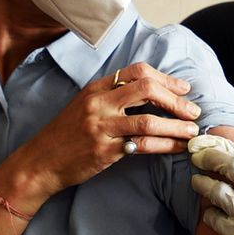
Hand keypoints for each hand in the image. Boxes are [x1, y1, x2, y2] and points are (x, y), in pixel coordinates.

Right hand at [20, 62, 201, 197]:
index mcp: (97, 89)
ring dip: (176, 125)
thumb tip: (154, 93)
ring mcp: (101, 127)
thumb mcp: (86, 106)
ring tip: (192, 131)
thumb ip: (114, 97)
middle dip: (176, 100)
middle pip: (147, 89)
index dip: (166, 78)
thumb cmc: (67, 135)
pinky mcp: (104, 151)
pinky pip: (142, 145)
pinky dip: (166, 146)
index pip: (138, 72)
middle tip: (193, 111)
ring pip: (149, 120)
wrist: (40, 163)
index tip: (184, 88)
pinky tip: (178, 148)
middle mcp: (99, 104)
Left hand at [189, 135, 233, 234]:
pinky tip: (210, 212)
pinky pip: (213, 219)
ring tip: (196, 180)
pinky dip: (209, 213)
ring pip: (215, 190)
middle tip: (197, 154)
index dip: (224, 146)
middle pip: (228, 165)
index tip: (210, 141)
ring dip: (202, 183)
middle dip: (209, 156)